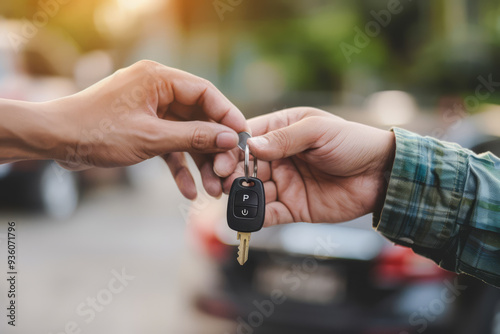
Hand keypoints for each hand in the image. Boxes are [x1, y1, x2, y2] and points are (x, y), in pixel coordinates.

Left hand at [43, 60, 247, 198]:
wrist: (55, 141)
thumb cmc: (96, 131)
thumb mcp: (151, 137)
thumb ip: (193, 137)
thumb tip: (229, 138)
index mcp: (159, 79)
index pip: (205, 93)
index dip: (227, 116)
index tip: (243, 138)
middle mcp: (157, 91)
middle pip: (199, 118)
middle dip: (214, 148)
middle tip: (226, 171)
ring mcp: (150, 111)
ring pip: (186, 136)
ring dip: (199, 163)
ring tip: (212, 188)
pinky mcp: (144, 129)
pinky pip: (169, 147)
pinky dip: (178, 167)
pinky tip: (188, 190)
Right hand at [216, 108, 394, 225]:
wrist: (383, 175)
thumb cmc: (353, 142)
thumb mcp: (318, 131)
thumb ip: (284, 138)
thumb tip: (249, 146)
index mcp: (282, 131)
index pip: (247, 139)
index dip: (230, 149)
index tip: (220, 160)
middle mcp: (278, 158)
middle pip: (243, 167)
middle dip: (230, 175)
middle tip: (223, 182)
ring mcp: (284, 184)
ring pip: (252, 191)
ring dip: (240, 196)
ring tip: (232, 199)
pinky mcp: (293, 208)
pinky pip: (269, 214)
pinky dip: (256, 217)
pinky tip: (246, 219)